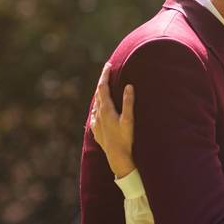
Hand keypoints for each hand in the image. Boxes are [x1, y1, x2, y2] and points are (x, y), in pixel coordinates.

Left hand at [90, 62, 136, 177]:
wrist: (117, 158)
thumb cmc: (125, 139)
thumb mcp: (129, 120)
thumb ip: (128, 102)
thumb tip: (129, 86)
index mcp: (106, 109)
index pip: (103, 87)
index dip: (105, 75)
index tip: (108, 65)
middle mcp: (98, 114)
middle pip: (98, 93)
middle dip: (103, 82)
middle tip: (108, 72)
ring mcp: (96, 122)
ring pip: (96, 103)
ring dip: (101, 94)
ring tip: (106, 88)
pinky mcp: (96, 129)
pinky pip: (95, 114)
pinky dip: (98, 106)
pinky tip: (100, 109)